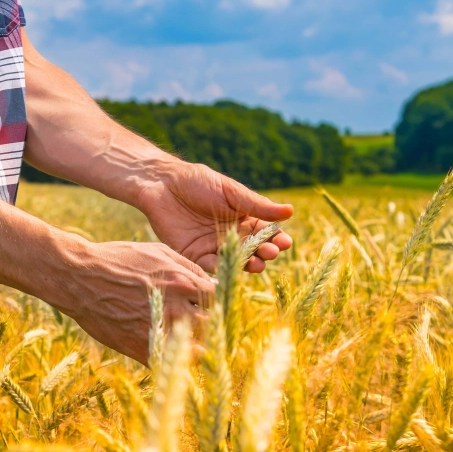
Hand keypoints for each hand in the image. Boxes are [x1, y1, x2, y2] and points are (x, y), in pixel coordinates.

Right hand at [51, 239, 213, 364]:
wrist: (79, 278)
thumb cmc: (118, 260)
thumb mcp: (157, 252)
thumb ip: (188, 267)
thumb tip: (211, 283)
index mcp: (184, 283)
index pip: (218, 300)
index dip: (215, 301)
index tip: (208, 304)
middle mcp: (177, 309)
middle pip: (211, 326)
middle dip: (208, 324)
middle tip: (198, 323)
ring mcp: (160, 331)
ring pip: (196, 350)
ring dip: (194, 345)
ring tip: (184, 339)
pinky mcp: (142, 349)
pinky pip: (169, 362)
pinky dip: (170, 358)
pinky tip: (165, 348)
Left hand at [136, 161, 294, 272]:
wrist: (162, 185)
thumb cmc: (198, 182)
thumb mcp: (231, 192)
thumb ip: (257, 205)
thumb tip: (290, 211)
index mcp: (243, 218)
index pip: (265, 232)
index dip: (276, 238)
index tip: (284, 242)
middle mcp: (231, 236)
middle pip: (253, 249)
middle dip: (264, 252)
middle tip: (270, 253)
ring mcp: (214, 247)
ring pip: (235, 261)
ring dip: (247, 263)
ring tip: (257, 263)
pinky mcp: (194, 256)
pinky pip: (210, 266)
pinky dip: (220, 269)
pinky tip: (229, 268)